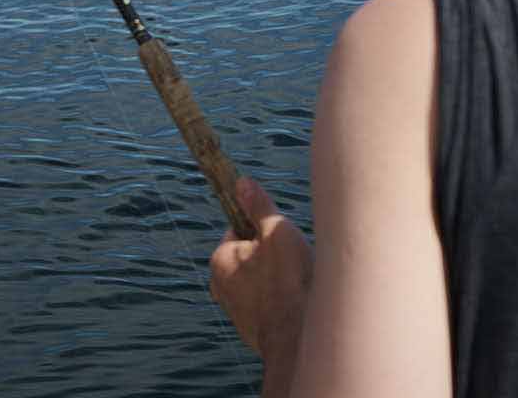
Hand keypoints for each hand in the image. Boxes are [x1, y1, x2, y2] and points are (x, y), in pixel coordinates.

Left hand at [210, 177, 313, 362]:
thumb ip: (258, 206)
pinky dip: (279, 302)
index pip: (238, 232)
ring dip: (275, 281)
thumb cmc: (287, 280)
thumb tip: (241, 182)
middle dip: (270, 258)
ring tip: (296, 284)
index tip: (281, 240)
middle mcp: (220, 287)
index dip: (262, 231)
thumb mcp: (276, 230)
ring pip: (258, 283)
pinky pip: (266, 306)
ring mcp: (234, 311)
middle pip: (248, 258)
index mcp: (219, 259)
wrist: (298, 336)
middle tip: (292, 263)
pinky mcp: (251, 330)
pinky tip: (295, 303)